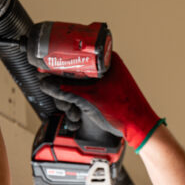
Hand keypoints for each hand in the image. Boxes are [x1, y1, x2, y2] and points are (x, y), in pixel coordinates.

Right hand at [39, 52, 163, 150]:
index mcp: (105, 61)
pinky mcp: (102, 94)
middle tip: (62, 99)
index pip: (76, 56)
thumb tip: (46, 83)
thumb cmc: (124, 110)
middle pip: (72, 73)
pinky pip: (83, 94)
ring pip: (76, 86)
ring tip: (72, 110)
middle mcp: (105, 68)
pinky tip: (77, 114)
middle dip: (63, 89)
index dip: (59, 64)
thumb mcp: (88, 98)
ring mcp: (103, 82)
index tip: (46, 71)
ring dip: (69, 100)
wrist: (139, 128)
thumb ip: (65, 90)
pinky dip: (77, 104)